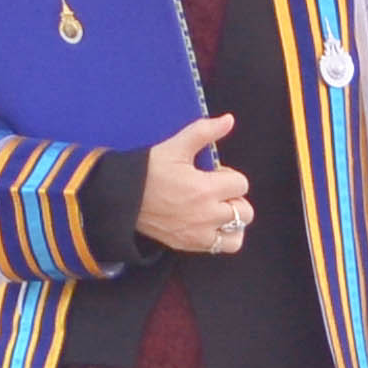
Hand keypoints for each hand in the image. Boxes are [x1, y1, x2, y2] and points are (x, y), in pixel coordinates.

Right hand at [135, 111, 250, 255]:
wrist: (123, 199)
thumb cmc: (148, 172)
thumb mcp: (176, 147)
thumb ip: (205, 132)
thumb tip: (229, 120)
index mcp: (206, 189)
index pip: (241, 184)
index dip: (229, 176)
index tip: (212, 174)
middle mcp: (207, 215)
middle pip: (244, 211)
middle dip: (234, 199)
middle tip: (215, 192)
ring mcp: (199, 234)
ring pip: (237, 235)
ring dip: (232, 223)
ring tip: (217, 211)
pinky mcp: (189, 245)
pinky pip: (220, 247)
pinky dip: (220, 237)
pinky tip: (208, 224)